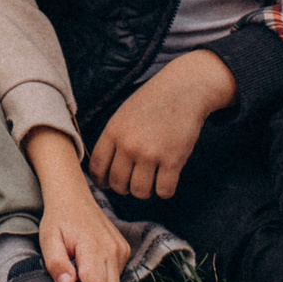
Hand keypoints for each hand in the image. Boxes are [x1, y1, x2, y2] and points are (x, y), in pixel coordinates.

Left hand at [25, 127, 126, 281]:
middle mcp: (113, 249)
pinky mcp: (125, 248)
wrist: (73, 196)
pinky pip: (119, 273)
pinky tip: (91, 260)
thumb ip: (56, 264)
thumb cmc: (58, 219)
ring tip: (82, 265)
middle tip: (75, 278)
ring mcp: (122, 249)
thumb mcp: (48, 240)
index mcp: (94, 247)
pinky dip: (106, 273)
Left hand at [88, 50, 235, 200]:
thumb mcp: (124, 114)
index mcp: (113, 132)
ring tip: (151, 180)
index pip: (97, 168)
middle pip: (118, 184)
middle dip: (125, 187)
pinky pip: (164, 191)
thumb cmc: (154, 101)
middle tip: (134, 180)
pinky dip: (165, 190)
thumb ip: (114, 138)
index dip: (101, 181)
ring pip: (140, 192)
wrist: (185, 89)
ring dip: (145, 191)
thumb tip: (106, 167)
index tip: (108, 184)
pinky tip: (167, 179)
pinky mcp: (173, 160)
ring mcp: (150, 154)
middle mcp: (128, 145)